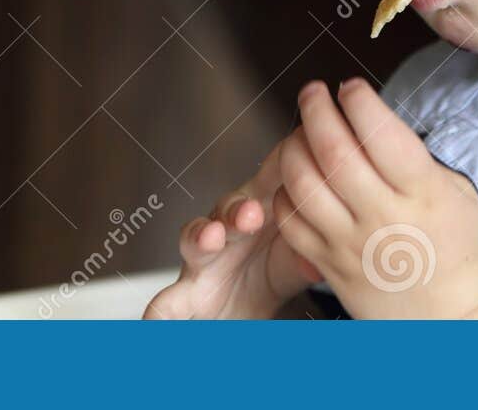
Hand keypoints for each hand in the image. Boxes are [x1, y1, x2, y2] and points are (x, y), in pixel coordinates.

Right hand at [143, 145, 317, 318]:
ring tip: (210, 238)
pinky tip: (157, 320)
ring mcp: (201, 261)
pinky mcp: (183, 297)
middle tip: (251, 214)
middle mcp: (225, 229)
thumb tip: (320, 262)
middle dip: (237, 209)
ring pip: (194, 239)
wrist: (237, 318)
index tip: (291, 157)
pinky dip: (161, 312)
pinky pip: (166, 303)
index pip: (267, 183)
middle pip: (228, 208)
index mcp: (257, 211)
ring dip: (201, 236)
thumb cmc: (268, 273)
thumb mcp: (295, 263)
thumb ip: (308, 256)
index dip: (277, 170)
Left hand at [272, 78, 477, 318]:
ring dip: (293, 146)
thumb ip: (415, 157)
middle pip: (334, 151)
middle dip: (316, 109)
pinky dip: (284, 193)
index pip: (381, 134)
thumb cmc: (457, 247)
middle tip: (312, 92)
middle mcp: (383, 216)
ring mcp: (351, 244)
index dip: (359, 101)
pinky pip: (291, 222)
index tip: (350, 87)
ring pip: (303, 183)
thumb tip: (372, 118)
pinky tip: (296, 180)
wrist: (452, 319)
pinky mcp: (330, 266)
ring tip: (300, 133)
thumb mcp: (456, 192)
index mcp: (422, 193)